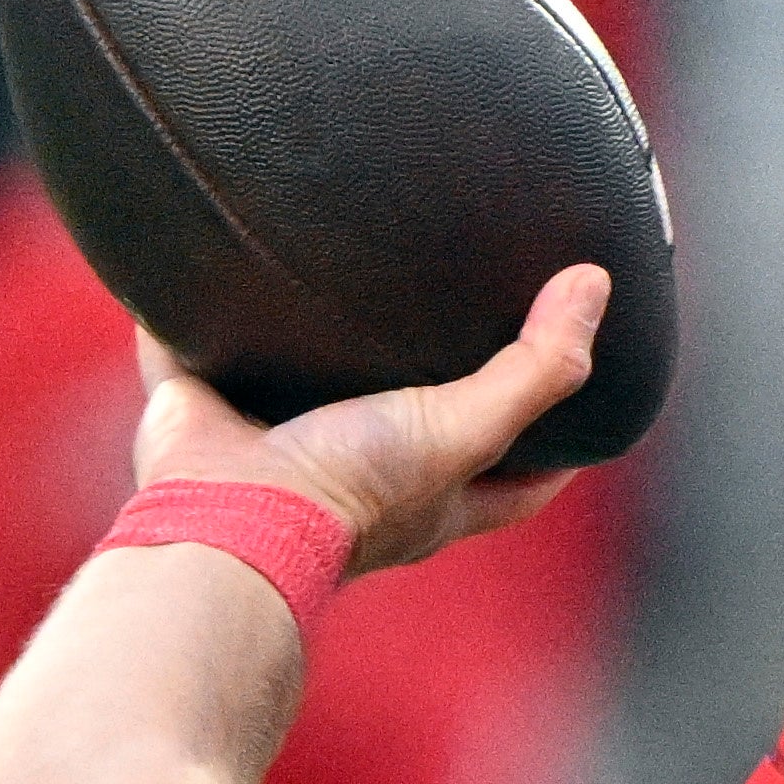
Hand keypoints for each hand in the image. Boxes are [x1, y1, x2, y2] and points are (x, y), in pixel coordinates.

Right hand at [131, 263, 609, 578]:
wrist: (228, 520)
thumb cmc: (354, 490)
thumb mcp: (465, 430)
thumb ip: (536, 368)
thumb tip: (595, 284)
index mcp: (427, 500)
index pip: (514, 488)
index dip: (554, 457)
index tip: (587, 417)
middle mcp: (356, 481)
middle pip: (411, 437)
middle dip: (429, 395)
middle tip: (457, 328)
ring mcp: (274, 451)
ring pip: (298, 394)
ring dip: (311, 354)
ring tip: (336, 285)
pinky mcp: (199, 415)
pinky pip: (190, 356)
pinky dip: (188, 321)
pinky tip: (198, 264)